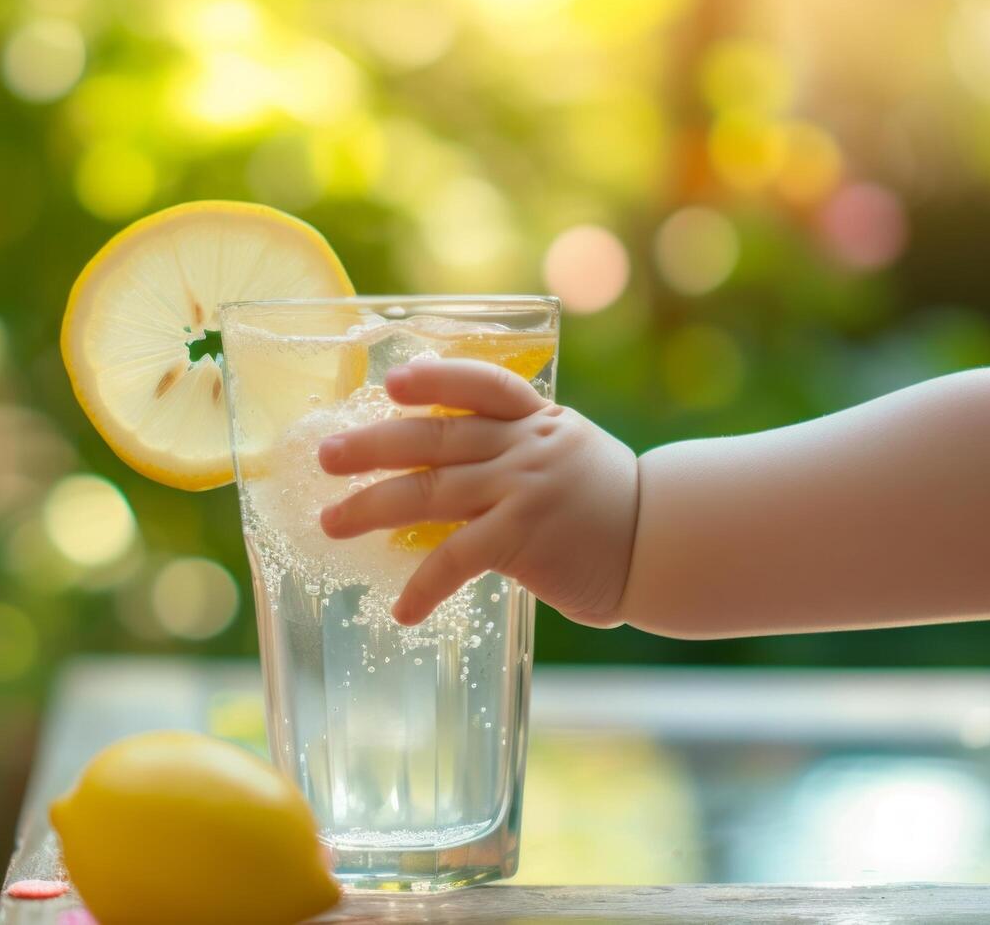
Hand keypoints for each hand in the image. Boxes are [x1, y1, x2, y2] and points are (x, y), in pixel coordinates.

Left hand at [317, 358, 639, 626]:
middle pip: (435, 438)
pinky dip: (424, 586)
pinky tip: (401, 608)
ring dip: (372, 508)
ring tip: (331, 523)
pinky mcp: (524, 537)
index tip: (392, 381)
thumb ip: (513, 449)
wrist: (664, 546)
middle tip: (325, 456)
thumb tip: (439, 462)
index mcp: (535, 418)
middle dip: (372, 446)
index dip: (435, 379)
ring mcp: (523, 488)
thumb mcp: (566, 453)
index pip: (480, 385)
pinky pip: (457, 558)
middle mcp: (525, 445)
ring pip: (430, 492)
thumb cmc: (608, 506)